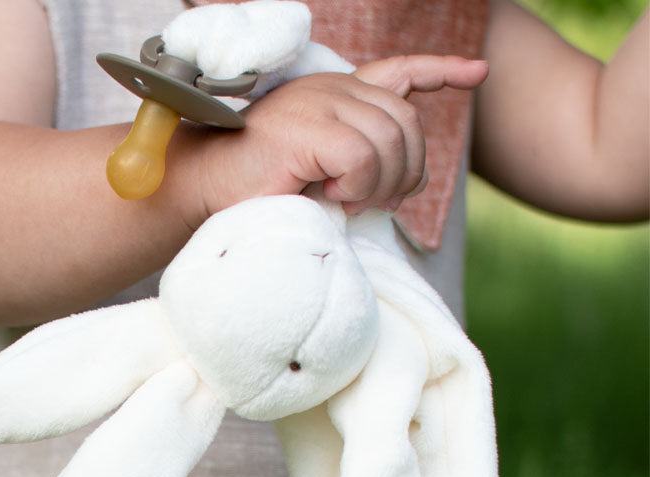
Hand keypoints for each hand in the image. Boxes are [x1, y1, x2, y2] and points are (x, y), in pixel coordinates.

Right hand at [188, 54, 488, 218]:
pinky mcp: (307, 128)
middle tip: (377, 204)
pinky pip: (363, 159)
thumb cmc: (252, 188)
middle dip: (406, 172)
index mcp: (334, 95)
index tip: (476, 73)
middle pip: (407, 125)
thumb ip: (356, 165)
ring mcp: (319, 103)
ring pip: (390, 143)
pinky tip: (331, 196)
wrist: (200, 189)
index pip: (398, 72)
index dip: (440, 72)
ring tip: (346, 202)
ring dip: (378, 185)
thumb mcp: (316, 171)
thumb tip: (402, 186)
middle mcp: (331, 89)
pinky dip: (356, 188)